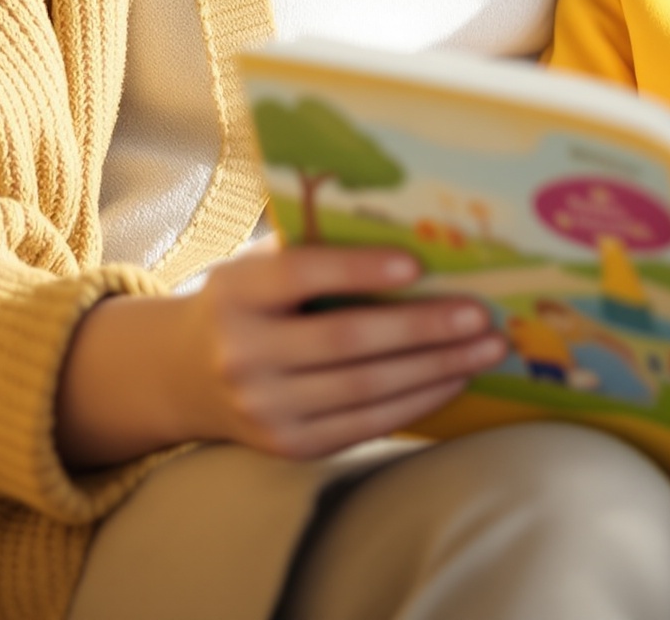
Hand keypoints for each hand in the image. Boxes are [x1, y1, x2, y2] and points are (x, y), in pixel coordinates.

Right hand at [56, 242, 504, 468]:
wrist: (182, 375)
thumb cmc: (245, 302)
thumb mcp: (256, 266)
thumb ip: (312, 248)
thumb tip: (408, 224)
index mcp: (234, 293)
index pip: (300, 275)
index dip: (359, 269)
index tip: (417, 262)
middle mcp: (242, 355)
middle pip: (346, 340)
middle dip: (422, 328)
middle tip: (480, 313)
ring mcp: (264, 409)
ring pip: (365, 388)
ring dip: (436, 367)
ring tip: (486, 348)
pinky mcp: (289, 445)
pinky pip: (366, 425)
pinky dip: (417, 401)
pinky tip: (454, 378)